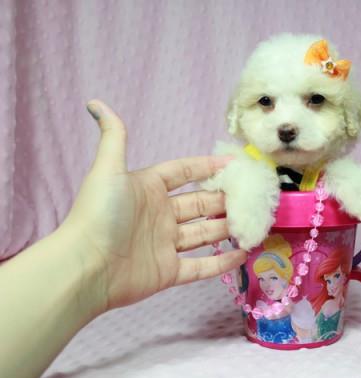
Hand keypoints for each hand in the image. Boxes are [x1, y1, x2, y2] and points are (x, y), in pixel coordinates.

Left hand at [62, 99, 246, 312]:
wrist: (86, 266)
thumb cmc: (100, 214)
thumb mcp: (109, 170)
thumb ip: (114, 137)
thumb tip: (96, 102)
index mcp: (149, 189)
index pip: (183, 173)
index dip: (206, 167)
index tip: (233, 163)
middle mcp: (160, 215)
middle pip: (200, 203)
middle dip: (225, 198)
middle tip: (251, 196)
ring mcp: (166, 245)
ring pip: (205, 233)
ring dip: (227, 228)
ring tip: (254, 223)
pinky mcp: (169, 272)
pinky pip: (201, 266)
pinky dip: (222, 262)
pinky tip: (243, 254)